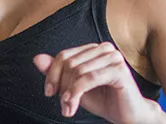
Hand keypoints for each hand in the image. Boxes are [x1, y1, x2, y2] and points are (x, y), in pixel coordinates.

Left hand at [33, 43, 160, 122]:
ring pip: (78, 71)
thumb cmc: (104, 101)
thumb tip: (37, 58)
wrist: (128, 116)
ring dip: (68, 93)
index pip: (65, 55)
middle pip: (69, 62)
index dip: (52, 74)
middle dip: (62, 87)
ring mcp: (113, 57)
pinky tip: (73, 104)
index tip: (48, 92)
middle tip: (63, 106)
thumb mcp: (75, 87)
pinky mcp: (119, 70)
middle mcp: (105, 49)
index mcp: (95, 49)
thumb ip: (58, 73)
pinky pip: (88, 78)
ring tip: (69, 109)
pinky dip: (76, 92)